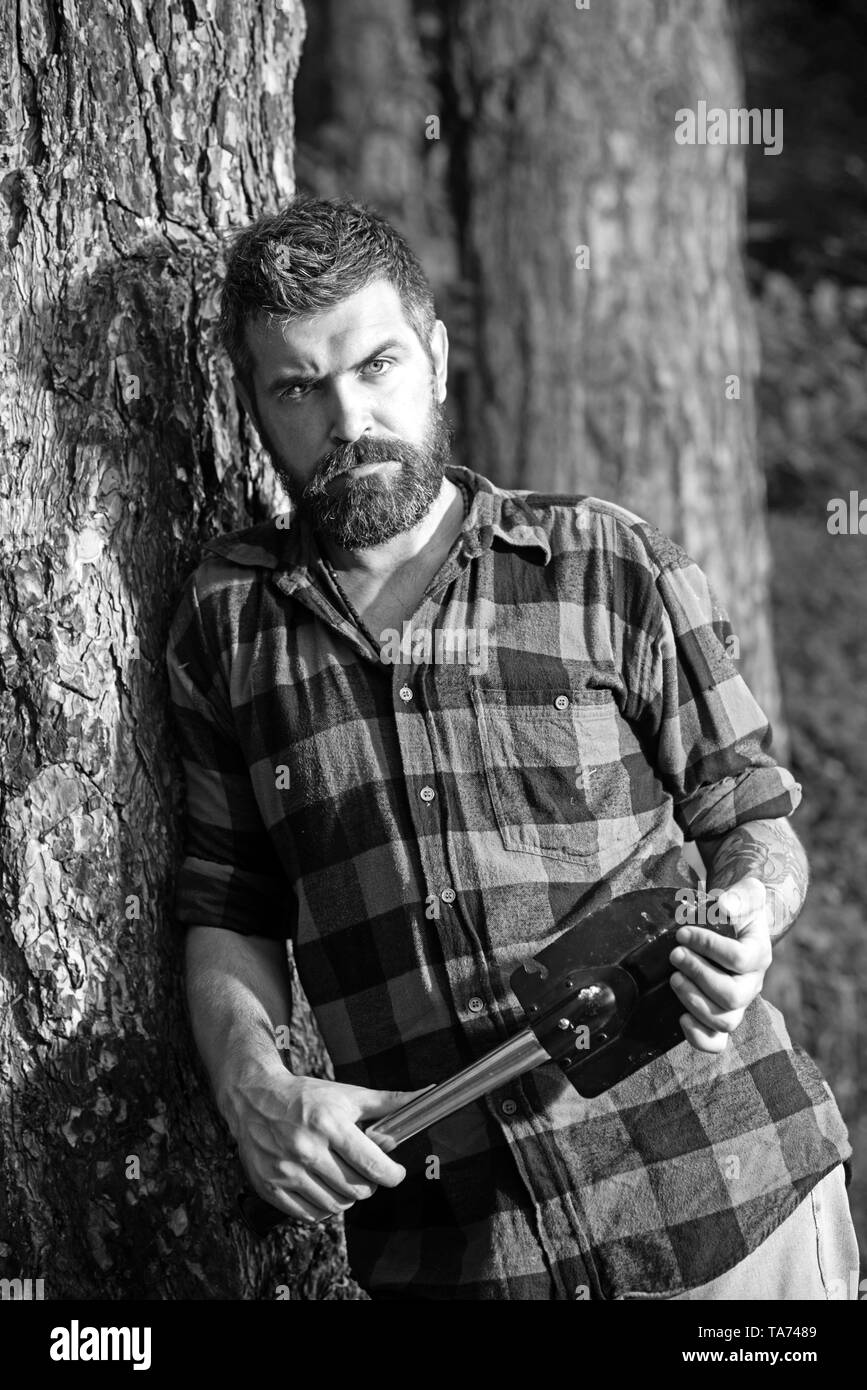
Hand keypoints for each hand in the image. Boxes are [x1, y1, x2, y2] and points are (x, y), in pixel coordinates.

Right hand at [223, 1062, 418, 1223]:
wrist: (253, 1098)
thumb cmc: (306, 1096)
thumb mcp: (347, 1094)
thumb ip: (388, 1103)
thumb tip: (425, 1097)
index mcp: (329, 1124)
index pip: (372, 1165)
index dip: (392, 1175)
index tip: (395, 1173)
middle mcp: (306, 1149)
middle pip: (356, 1190)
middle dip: (370, 1185)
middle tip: (367, 1172)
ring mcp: (286, 1171)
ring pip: (335, 1206)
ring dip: (347, 1197)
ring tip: (343, 1177)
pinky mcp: (270, 1187)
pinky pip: (310, 1215)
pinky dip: (323, 1208)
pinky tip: (323, 1187)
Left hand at [669, 876, 772, 1053]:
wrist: (736, 926)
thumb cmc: (737, 911)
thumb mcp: (745, 894)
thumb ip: (741, 894)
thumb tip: (724, 905)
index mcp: (758, 955)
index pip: (739, 959)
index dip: (710, 946)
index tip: (684, 932)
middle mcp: (751, 984)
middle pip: (732, 996)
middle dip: (699, 975)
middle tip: (675, 955)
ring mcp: (736, 1005)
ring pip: (724, 1021)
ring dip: (694, 1001)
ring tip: (674, 978)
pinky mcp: (719, 1017)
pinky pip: (716, 1042)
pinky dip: (699, 1037)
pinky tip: (680, 1018)